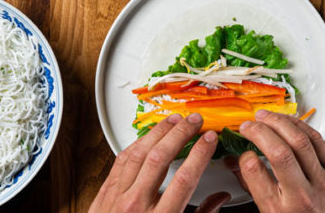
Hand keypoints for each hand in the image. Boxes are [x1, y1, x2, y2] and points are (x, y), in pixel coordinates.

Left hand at [89, 113, 230, 212]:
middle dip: (180, 134)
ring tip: (174, 120)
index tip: (210, 138)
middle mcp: (136, 206)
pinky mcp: (104, 194)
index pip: (184, 178)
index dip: (199, 153)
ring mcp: (117, 198)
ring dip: (158, 132)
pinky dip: (136, 144)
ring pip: (138, 154)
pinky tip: (148, 136)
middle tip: (195, 121)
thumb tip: (220, 199)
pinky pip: (121, 161)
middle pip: (160, 158)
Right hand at [234, 110, 324, 212]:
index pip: (255, 172)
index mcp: (280, 211)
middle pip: (279, 152)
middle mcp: (301, 196)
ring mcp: (322, 183)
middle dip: (259, 131)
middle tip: (247, 125)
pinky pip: (317, 141)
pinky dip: (300, 126)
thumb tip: (237, 165)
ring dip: (278, 121)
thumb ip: (255, 190)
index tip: (243, 153)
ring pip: (300, 141)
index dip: (244, 156)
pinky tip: (288, 121)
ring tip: (264, 116)